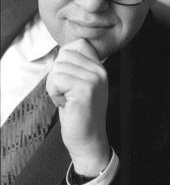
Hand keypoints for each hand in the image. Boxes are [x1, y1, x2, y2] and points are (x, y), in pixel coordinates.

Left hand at [46, 39, 109, 175]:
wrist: (88, 140)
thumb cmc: (79, 112)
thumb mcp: (82, 83)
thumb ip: (76, 66)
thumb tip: (61, 50)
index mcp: (99, 67)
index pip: (77, 44)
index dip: (65, 59)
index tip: (69, 79)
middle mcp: (99, 70)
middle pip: (63, 54)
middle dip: (57, 75)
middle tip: (68, 93)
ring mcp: (94, 79)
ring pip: (57, 67)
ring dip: (54, 86)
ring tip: (68, 99)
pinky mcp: (85, 89)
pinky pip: (55, 80)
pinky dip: (54, 94)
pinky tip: (66, 104)